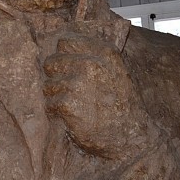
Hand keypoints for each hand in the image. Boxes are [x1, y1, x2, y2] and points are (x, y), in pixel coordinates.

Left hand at [43, 34, 149, 160]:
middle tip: (71, 92)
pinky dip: (56, 112)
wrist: (131, 137)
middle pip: (51, 62)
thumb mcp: (117, 72)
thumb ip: (94, 57)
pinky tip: (72, 117)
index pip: (65, 42)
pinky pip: (49, 103)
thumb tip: (62, 46)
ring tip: (75, 107)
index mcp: (104, 53)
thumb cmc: (123, 106)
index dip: (63, 56)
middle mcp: (90, 64)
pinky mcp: (68, 103)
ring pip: (48, 85)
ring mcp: (78, 83)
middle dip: (56, 77)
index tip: (69, 69)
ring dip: (56, 97)